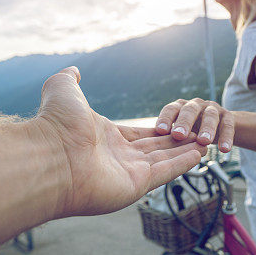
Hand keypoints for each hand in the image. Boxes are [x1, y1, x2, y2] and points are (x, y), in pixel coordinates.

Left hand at [36, 67, 205, 217]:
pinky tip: (200, 153)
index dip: (158, 130)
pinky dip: (183, 163)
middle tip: (198, 135)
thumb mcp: (62, 88)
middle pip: (154, 148)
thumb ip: (70, 78)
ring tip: (206, 143)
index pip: (138, 134)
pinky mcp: (136, 185)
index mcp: (104, 137)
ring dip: (185, 152)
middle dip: (176, 142)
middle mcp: (117, 157)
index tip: (177, 124)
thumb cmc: (54, 123)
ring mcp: (127, 173)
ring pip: (164, 160)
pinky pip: (166, 171)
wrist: (49, 155)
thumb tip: (74, 69)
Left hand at [154, 98, 234, 151]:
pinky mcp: (228, 117)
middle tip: (179, 135)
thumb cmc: (190, 131)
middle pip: (189, 110)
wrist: (216, 126)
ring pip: (210, 116)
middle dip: (184, 122)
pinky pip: (228, 126)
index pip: (171, 109)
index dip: (165, 118)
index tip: (160, 130)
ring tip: (203, 142)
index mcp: (180, 107)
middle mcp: (195, 105)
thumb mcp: (178, 131)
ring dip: (207, 129)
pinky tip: (224, 150)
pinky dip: (227, 138)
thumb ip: (166, 135)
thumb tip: (145, 148)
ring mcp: (212, 109)